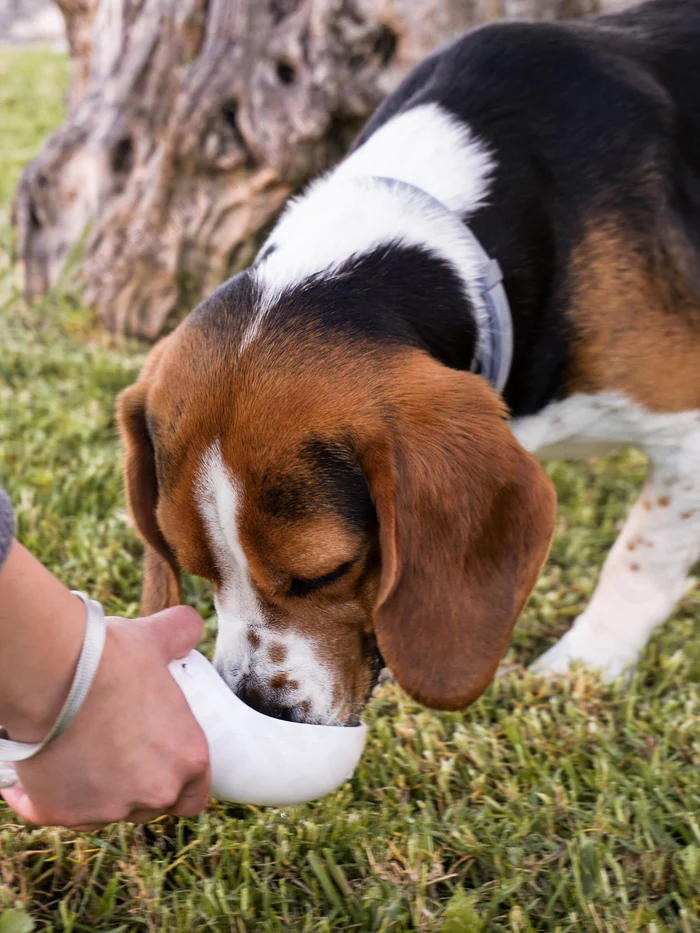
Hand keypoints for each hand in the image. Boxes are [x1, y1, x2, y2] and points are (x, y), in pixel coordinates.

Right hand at [1, 606, 210, 828]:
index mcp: (188, 759)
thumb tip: (189, 625)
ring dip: (92, 789)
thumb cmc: (111, 658)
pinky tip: (37, 766)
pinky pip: (50, 809)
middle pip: (150, 805)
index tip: (159, 764)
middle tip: (115, 750)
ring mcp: (107, 809)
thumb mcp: (155, 639)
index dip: (179, 783)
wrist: (54, 674)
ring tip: (76, 751)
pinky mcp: (61, 813)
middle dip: (135, 784)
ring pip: (102, 810)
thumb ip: (181, 634)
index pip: (195, 795)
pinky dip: (41, 793)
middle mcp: (154, 792)